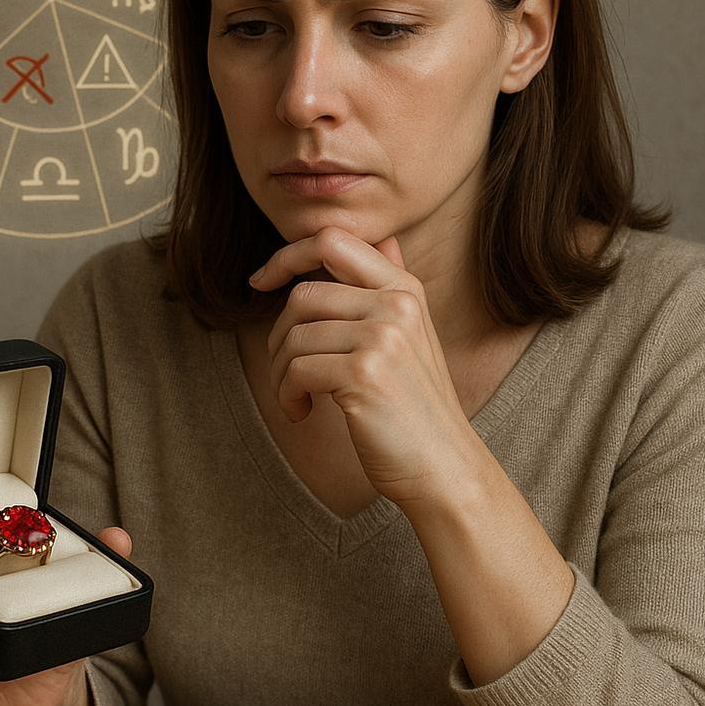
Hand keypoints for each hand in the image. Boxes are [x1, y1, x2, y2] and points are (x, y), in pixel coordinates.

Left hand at [248, 225, 476, 506]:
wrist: (444, 466)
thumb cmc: (415, 404)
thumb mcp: (411, 334)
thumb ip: (389, 286)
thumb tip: (382, 239)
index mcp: (404, 288)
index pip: (332, 240)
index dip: (287, 255)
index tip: (261, 281)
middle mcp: (397, 304)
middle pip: (303, 294)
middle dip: (280, 334)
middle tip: (288, 369)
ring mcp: (383, 337)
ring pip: (294, 334)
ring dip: (281, 371)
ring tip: (297, 396)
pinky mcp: (365, 373)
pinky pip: (296, 369)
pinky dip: (287, 394)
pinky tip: (302, 411)